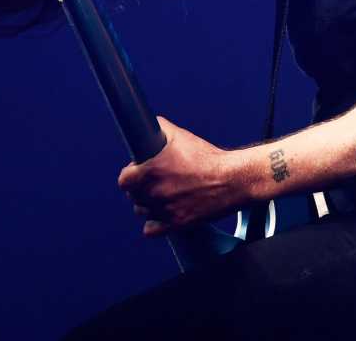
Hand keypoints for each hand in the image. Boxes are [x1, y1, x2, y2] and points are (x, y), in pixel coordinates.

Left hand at [117, 116, 245, 236]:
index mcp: (151, 170)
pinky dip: (154, 223)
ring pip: (141, 211)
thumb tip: (149, 125)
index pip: (124, 180)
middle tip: (155, 181)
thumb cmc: (207, 157)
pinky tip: (162, 213)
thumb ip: (160, 129)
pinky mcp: (176, 224)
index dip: (130, 175)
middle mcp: (154, 191)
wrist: (231, 180)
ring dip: (147, 204)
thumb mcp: (181, 136)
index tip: (138, 173)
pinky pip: (151, 230)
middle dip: (141, 188)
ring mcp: (164, 209)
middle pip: (133, 195)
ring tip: (161, 196)